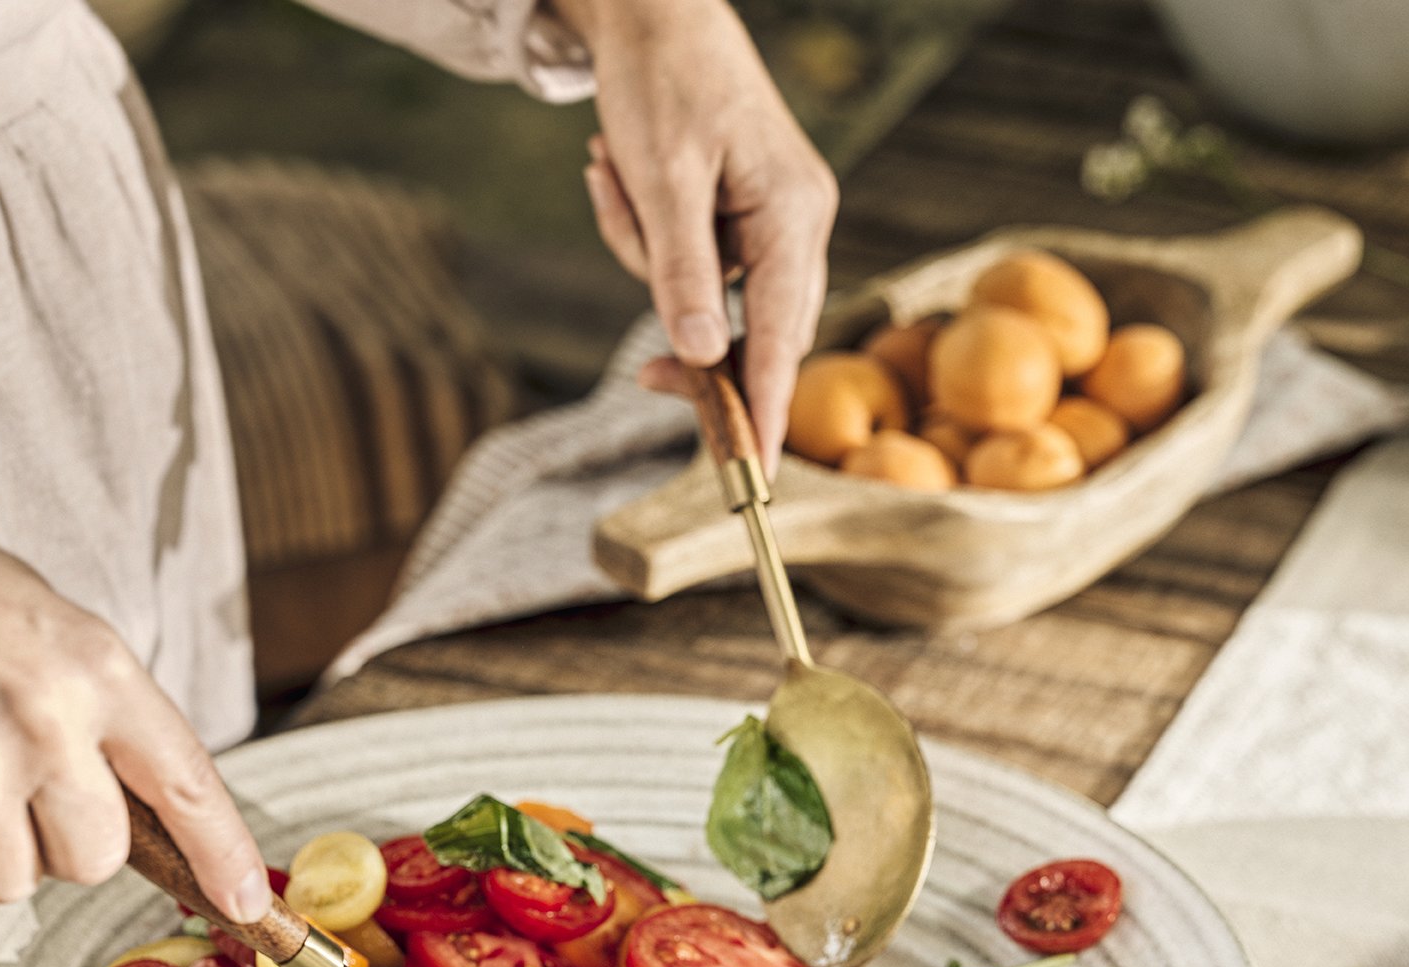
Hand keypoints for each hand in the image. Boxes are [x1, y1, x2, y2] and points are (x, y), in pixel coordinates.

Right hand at [0, 417, 271, 917]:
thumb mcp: (42, 621)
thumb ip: (95, 705)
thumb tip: (138, 794)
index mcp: (100, 668)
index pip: (188, 781)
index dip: (225, 854)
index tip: (249, 904)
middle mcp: (52, 720)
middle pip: (96, 859)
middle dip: (56, 843)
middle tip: (3, 780)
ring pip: (12, 878)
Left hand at [558, 0, 836, 468]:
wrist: (654, 8)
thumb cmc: (661, 79)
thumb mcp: (662, 178)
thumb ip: (681, 272)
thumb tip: (698, 358)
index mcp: (793, 215)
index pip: (781, 338)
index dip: (766, 409)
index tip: (756, 477)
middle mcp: (797, 224)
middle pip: (749, 331)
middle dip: (683, 332)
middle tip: (643, 379)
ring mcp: (772, 223)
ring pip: (706, 299)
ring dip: (643, 254)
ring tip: (611, 172)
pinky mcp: (741, 218)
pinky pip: (688, 265)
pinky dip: (644, 236)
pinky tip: (615, 170)